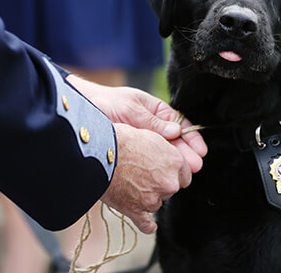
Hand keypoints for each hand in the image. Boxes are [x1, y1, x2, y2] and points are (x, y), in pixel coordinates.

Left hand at [66, 75, 206, 172]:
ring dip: (176, 164)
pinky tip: (165, 178)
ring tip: (186, 175)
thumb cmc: (105, 102)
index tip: (201, 150)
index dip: (192, 138)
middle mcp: (154, 128)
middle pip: (176, 142)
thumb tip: (176, 131)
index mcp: (157, 112)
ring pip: (164, 155)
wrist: (80, 112)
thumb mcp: (130, 108)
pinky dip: (157, 170)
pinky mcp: (134, 154)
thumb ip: (152, 121)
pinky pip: (149, 163)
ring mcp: (144, 142)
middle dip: (187, 154)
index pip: (180, 124)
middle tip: (196, 166)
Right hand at [100, 124, 190, 232]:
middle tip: (144, 175)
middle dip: (161, 184)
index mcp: (175, 162)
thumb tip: (170, 157)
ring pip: (157, 203)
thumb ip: (166, 151)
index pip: (185, 175)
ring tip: (132, 184)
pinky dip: (147, 224)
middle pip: (172, 189)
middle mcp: (168, 182)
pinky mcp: (137, 210)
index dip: (173, 173)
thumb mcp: (151, 136)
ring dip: (149, 197)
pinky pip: (146, 224)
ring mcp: (153, 198)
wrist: (99, 153)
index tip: (164, 171)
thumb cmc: (121, 141)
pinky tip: (149, 224)